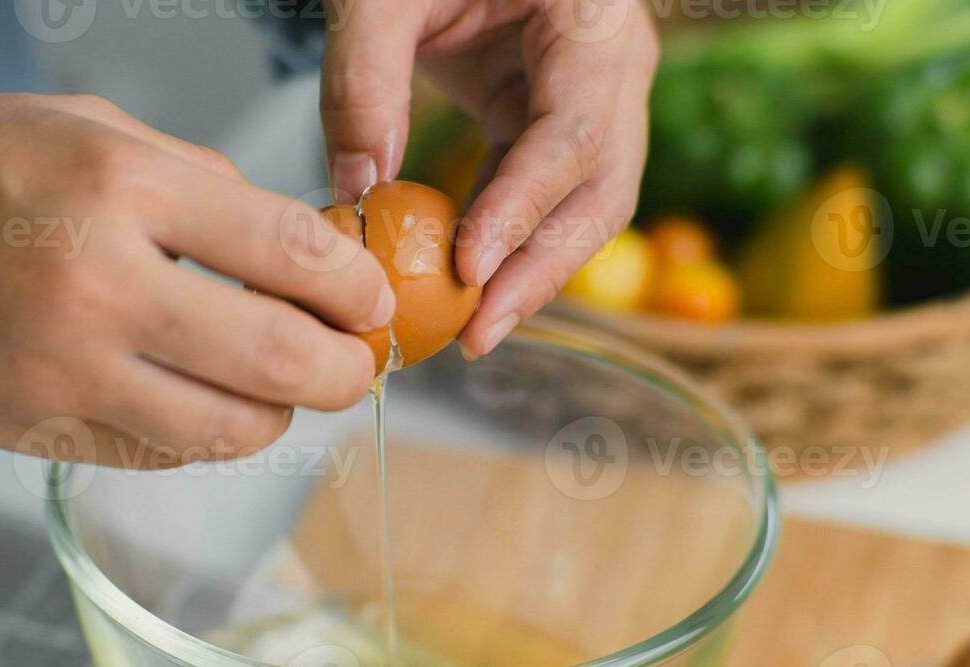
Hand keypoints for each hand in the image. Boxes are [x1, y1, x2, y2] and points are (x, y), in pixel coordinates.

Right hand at [0, 76, 392, 467]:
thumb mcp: (91, 129)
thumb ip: (205, 189)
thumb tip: (308, 249)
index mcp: (118, 190)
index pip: (291, 253)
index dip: (357, 288)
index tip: (374, 302)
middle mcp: (94, 289)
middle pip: (280, 363)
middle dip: (345, 372)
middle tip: (356, 365)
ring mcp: (58, 375)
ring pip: (228, 433)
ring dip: (279, 415)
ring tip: (280, 387)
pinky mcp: (32, 432)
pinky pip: (159, 455)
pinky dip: (201, 435)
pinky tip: (199, 398)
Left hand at [320, 0, 657, 356]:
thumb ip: (363, 79)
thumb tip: (355, 191)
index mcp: (593, 16)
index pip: (574, 131)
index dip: (524, 207)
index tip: (469, 267)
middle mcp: (614, 62)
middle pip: (603, 189)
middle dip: (541, 270)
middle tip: (476, 332)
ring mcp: (595, 97)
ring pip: (588, 207)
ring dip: (533, 274)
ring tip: (473, 330)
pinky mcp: (554, 122)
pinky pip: (548, 197)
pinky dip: (512, 245)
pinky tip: (468, 288)